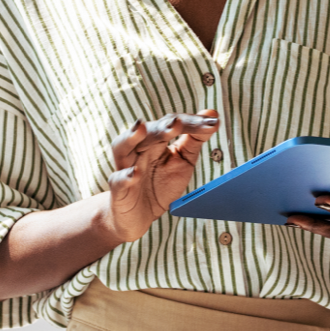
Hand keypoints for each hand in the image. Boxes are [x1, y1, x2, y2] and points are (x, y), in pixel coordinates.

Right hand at [105, 110, 220, 242]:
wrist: (138, 217)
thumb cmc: (159, 185)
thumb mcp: (183, 161)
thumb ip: (195, 139)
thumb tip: (212, 114)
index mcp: (156, 141)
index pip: (171, 124)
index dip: (191, 122)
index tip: (211, 122)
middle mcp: (138, 150)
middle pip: (148, 132)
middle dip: (163, 126)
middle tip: (177, 122)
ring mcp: (125, 168)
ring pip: (122, 147)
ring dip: (132, 137)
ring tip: (141, 128)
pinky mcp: (119, 190)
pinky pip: (118, 181)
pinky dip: (125, 176)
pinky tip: (134, 173)